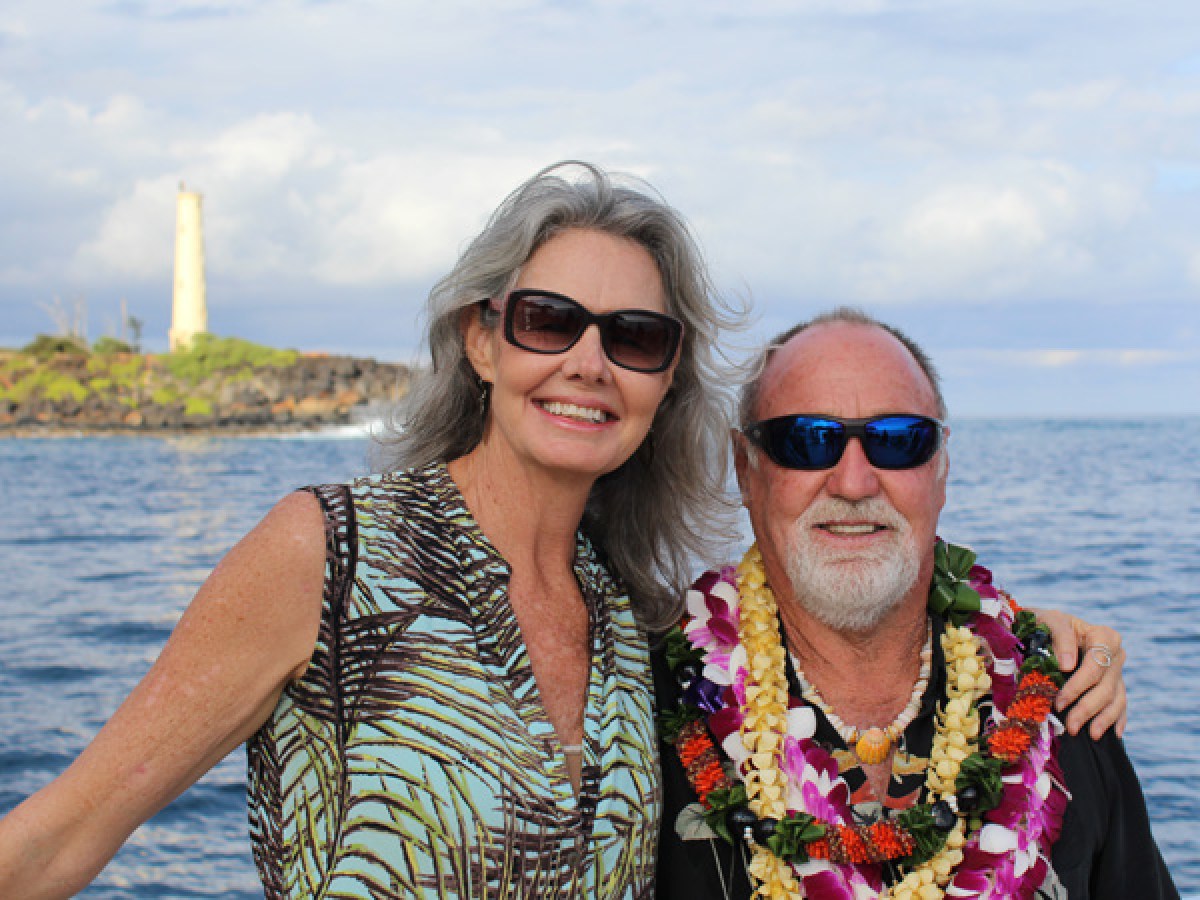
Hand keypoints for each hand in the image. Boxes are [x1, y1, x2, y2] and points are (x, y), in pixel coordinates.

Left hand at [1030, 607, 1126, 738]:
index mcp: (1104, 637)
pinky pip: (1121, 704)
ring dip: (1103, 720)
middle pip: (1105, 687)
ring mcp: (1117, 671)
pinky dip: (1117, 719)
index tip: (1059, 702)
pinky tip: (1113, 734)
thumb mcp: (1050, 621)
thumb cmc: (1047, 623)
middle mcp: (1115, 654)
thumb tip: (1067, 665)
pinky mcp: (1114, 683)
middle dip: (1087, 709)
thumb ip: (1061, 637)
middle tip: (1069, 726)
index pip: (1096, 666)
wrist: (1046, 626)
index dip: (1078, 687)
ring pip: (1115, 699)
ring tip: (1089, 735)